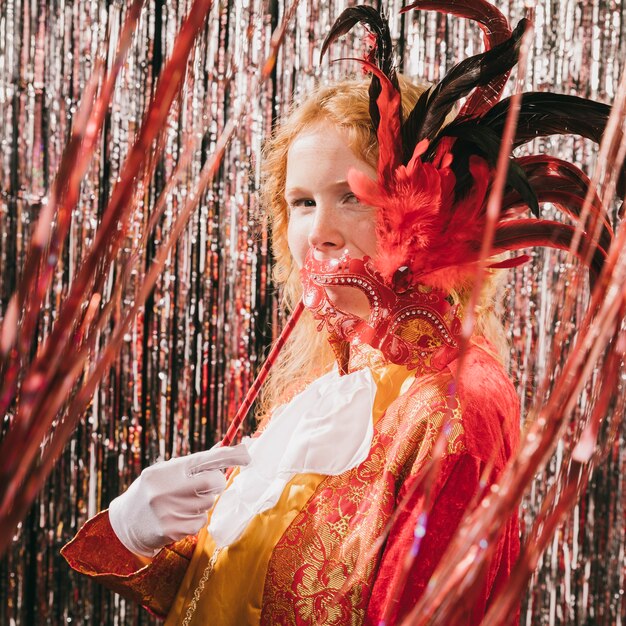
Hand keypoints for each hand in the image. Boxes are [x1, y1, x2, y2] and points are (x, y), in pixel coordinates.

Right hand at [108, 443, 249, 556]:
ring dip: (202, 502)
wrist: (124, 523)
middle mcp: (166, 490)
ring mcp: (169, 512)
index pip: (204, 459)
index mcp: (166, 470)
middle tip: (204, 485)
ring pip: (208, 504)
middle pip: (213, 483)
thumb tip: (224, 448)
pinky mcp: (171, 531)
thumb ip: (194, 463)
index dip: (229, 455)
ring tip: (181, 502)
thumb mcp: (166, 471)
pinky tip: (178, 517)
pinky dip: (194, 519)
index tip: (247, 454)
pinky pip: (200, 522)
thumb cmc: (152, 490)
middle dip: (215, 482)